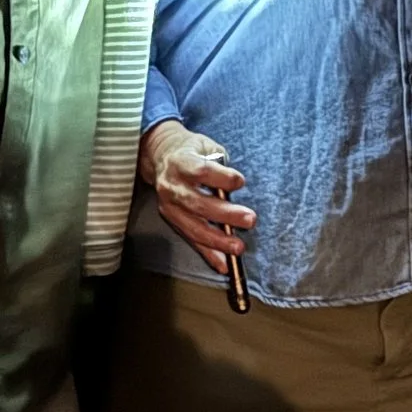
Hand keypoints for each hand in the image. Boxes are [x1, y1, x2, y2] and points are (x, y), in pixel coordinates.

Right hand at [140, 121, 254, 277]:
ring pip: (194, 227)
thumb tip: (235, 186)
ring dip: (218, 240)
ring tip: (238, 247)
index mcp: (181, 162)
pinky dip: (208, 253)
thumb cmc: (191, 151)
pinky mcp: (171, 219)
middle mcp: (172, 186)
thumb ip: (220, 164)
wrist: (162, 156)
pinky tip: (223, 264)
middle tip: (249, 220)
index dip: (221, 178)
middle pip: (199, 204)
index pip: (201, 171)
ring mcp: (169, 206)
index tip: (240, 182)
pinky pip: (191, 239)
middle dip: (226, 215)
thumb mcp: (206, 146)